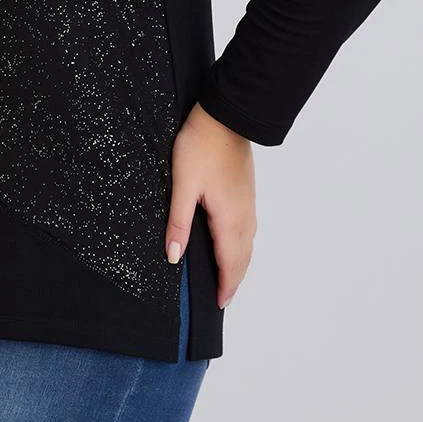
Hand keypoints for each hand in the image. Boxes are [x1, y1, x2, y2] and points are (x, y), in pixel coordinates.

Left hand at [166, 102, 255, 309]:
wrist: (226, 117)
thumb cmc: (201, 147)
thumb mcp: (182, 185)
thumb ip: (178, 222)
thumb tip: (174, 257)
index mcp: (229, 219)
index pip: (229, 263)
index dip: (225, 285)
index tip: (219, 304)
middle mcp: (244, 216)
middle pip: (243, 258)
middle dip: (233, 280)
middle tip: (223, 300)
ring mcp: (248, 204)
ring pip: (248, 245)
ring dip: (239, 265)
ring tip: (228, 279)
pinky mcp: (247, 194)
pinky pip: (248, 231)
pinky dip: (242, 248)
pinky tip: (234, 246)